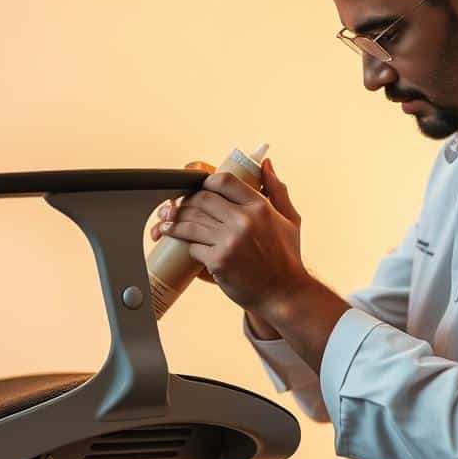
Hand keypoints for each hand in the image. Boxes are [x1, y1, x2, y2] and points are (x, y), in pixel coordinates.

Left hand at [150, 156, 307, 315]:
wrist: (284, 295)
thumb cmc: (287, 258)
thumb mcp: (290, 220)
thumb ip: (276, 190)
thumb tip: (266, 163)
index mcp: (260, 207)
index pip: (224, 181)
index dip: (206, 181)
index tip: (199, 187)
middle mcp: (244, 221)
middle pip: (202, 199)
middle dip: (186, 201)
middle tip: (177, 206)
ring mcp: (230, 241)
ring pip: (191, 223)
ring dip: (175, 222)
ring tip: (167, 223)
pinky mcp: (218, 261)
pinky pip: (193, 247)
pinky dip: (188, 246)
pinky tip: (183, 245)